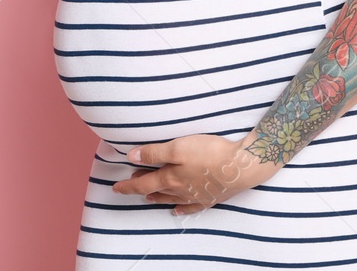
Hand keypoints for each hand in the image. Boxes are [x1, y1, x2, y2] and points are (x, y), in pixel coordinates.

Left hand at [111, 133, 281, 214]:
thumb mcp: (178, 147)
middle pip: (156, 190)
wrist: (241, 166)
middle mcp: (180, 190)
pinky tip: (176, 209)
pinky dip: (181, 208)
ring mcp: (195, 196)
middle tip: (131, 183)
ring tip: (148, 197)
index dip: (128, 186)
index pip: (142, 184)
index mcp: (170, 178)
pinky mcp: (210, 197)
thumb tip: (131, 158)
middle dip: (141, 188)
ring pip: (171, 199)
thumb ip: (154, 153)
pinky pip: (190, 206)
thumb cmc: (209, 153)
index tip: (116, 188)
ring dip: (157, 197)